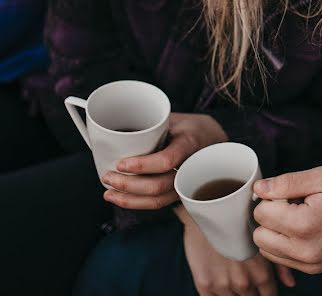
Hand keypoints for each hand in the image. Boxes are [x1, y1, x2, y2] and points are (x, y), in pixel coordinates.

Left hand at [102, 112, 227, 209]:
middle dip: (129, 185)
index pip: (166, 160)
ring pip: (158, 200)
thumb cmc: (190, 127)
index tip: (120, 164)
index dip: (141, 165)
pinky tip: (122, 198)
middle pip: (159, 185)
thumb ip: (152, 126)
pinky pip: (159, 202)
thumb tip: (115, 130)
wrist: (214, 140)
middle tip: (107, 176)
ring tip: (109, 192)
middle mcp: (190, 168)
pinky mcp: (179, 192)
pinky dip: (138, 203)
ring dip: (130, 199)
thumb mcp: (175, 119)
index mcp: (189, 143)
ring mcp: (186, 183)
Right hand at [177, 207, 295, 295]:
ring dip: (233, 291)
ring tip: (231, 273)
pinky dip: (216, 293)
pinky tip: (217, 279)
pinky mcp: (204, 283)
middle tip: (245, 275)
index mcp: (261, 274)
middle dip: (250, 291)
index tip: (262, 287)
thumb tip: (290, 283)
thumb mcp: (265, 237)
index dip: (266, 292)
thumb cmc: (239, 218)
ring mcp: (222, 285)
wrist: (210, 207)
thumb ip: (280, 264)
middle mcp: (243, 283)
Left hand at [252, 167, 321, 274]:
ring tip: (296, 219)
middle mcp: (303, 249)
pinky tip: (299, 231)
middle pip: (259, 235)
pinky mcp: (311, 269)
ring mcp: (307, 262)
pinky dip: (283, 245)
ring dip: (274, 233)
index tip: (288, 195)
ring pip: (266, 249)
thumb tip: (259, 188)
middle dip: (269, 218)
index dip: (271, 199)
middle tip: (290, 207)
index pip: (261, 213)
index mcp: (304, 224)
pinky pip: (280, 259)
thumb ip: (286, 182)